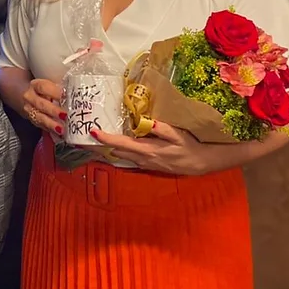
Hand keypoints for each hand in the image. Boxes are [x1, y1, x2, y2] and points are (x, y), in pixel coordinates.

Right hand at [21, 78, 65, 139]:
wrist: (34, 97)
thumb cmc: (49, 91)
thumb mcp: (54, 86)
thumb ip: (64, 89)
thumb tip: (81, 94)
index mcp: (36, 85)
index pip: (43, 87)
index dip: (54, 92)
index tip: (66, 97)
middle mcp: (30, 97)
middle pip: (41, 104)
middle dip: (53, 111)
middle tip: (65, 115)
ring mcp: (29, 110)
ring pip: (39, 117)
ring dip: (51, 124)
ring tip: (62, 129)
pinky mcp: (32, 120)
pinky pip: (41, 126)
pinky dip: (50, 130)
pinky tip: (58, 133)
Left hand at [90, 121, 215, 175]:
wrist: (197, 163)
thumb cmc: (188, 146)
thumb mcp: (178, 135)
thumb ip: (164, 129)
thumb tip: (151, 122)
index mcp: (147, 149)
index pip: (122, 143)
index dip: (107, 138)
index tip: (94, 132)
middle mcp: (142, 158)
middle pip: (117, 151)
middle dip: (104, 144)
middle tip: (91, 133)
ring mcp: (144, 164)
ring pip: (122, 156)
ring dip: (112, 148)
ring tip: (101, 138)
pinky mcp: (147, 166)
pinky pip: (129, 159)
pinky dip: (122, 152)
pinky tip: (119, 146)